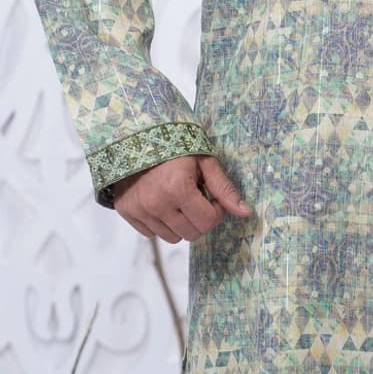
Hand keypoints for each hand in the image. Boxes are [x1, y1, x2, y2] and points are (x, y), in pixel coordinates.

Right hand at [112, 154, 252, 243]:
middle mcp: (156, 203)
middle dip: (199, 219)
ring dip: (180, 223)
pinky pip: (151, 233)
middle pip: (191, 234)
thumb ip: (224, 189)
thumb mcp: (204, 161)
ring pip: (171, 237)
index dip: (216, 210)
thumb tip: (246, 213)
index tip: (212, 196)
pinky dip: (160, 223)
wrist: (136, 135)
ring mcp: (138, 209)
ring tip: (178, 199)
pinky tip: (161, 202)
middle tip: (196, 198)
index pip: (207, 222)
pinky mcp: (126, 211)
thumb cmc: (175, 145)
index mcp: (177, 188)